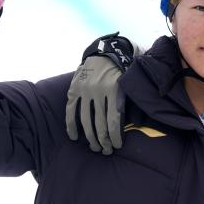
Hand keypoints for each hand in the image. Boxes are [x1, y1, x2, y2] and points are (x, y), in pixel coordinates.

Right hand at [65, 34, 133, 154]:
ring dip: (90, 137)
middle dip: (104, 141)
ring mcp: (84, 91)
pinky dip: (71, 125)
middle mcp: (98, 91)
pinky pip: (70, 111)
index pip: (113, 121)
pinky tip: (75, 137)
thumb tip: (133, 124)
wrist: (105, 51)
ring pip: (86, 121)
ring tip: (95, 147)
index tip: (117, 146)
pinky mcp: (74, 89)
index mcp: (114, 89)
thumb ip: (128, 100)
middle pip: (100, 124)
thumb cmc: (123, 70)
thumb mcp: (129, 82)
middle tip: (106, 151)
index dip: (115, 137)